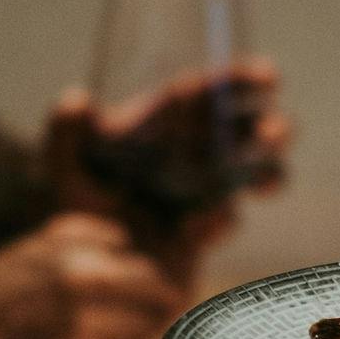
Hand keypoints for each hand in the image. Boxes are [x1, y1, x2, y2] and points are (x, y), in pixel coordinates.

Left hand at [44, 60, 291, 286]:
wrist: (81, 261)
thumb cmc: (72, 201)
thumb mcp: (63, 165)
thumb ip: (64, 133)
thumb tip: (77, 100)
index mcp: (172, 121)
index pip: (218, 90)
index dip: (247, 80)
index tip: (269, 77)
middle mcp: (199, 152)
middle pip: (255, 130)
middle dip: (276, 129)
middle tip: (272, 135)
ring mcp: (208, 191)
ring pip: (260, 174)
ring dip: (270, 174)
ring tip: (261, 186)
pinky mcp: (206, 230)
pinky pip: (226, 221)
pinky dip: (218, 221)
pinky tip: (193, 228)